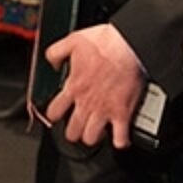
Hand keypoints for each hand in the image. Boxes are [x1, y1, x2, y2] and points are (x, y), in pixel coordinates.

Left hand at [42, 24, 144, 149]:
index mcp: (74, 86)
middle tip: (78, 126)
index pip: (54, 112)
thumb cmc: (105, 42)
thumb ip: (56, 53)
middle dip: (73, 131)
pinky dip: (120, 142)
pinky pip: (120, 139)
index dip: (54, 115)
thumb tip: (53, 63)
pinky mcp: (122, 113)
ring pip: (91, 139)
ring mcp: (104, 110)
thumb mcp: (72, 41)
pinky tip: (119, 138)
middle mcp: (87, 102)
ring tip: (96, 131)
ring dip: (93, 136)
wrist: (129, 45)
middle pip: (72, 132)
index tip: (58, 114)